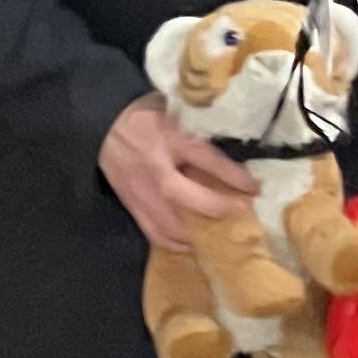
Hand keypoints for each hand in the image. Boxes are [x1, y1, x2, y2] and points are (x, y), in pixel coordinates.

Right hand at [100, 96, 254, 252]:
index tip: (256, 188)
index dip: (234, 177)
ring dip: (199, 234)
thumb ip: (198, 130)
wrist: (102, 124)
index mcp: (167, 142)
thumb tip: (231, 142)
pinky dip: (176, 244)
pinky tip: (191, 244)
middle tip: (241, 214)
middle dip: (219, 211)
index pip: (206, 160)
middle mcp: (156, 174)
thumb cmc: (142, 116)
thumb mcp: (174, 113)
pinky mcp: (133, 208)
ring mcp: (143, 196)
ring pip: (174, 227)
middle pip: (191, 202)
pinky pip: (156, 235)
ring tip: (219, 235)